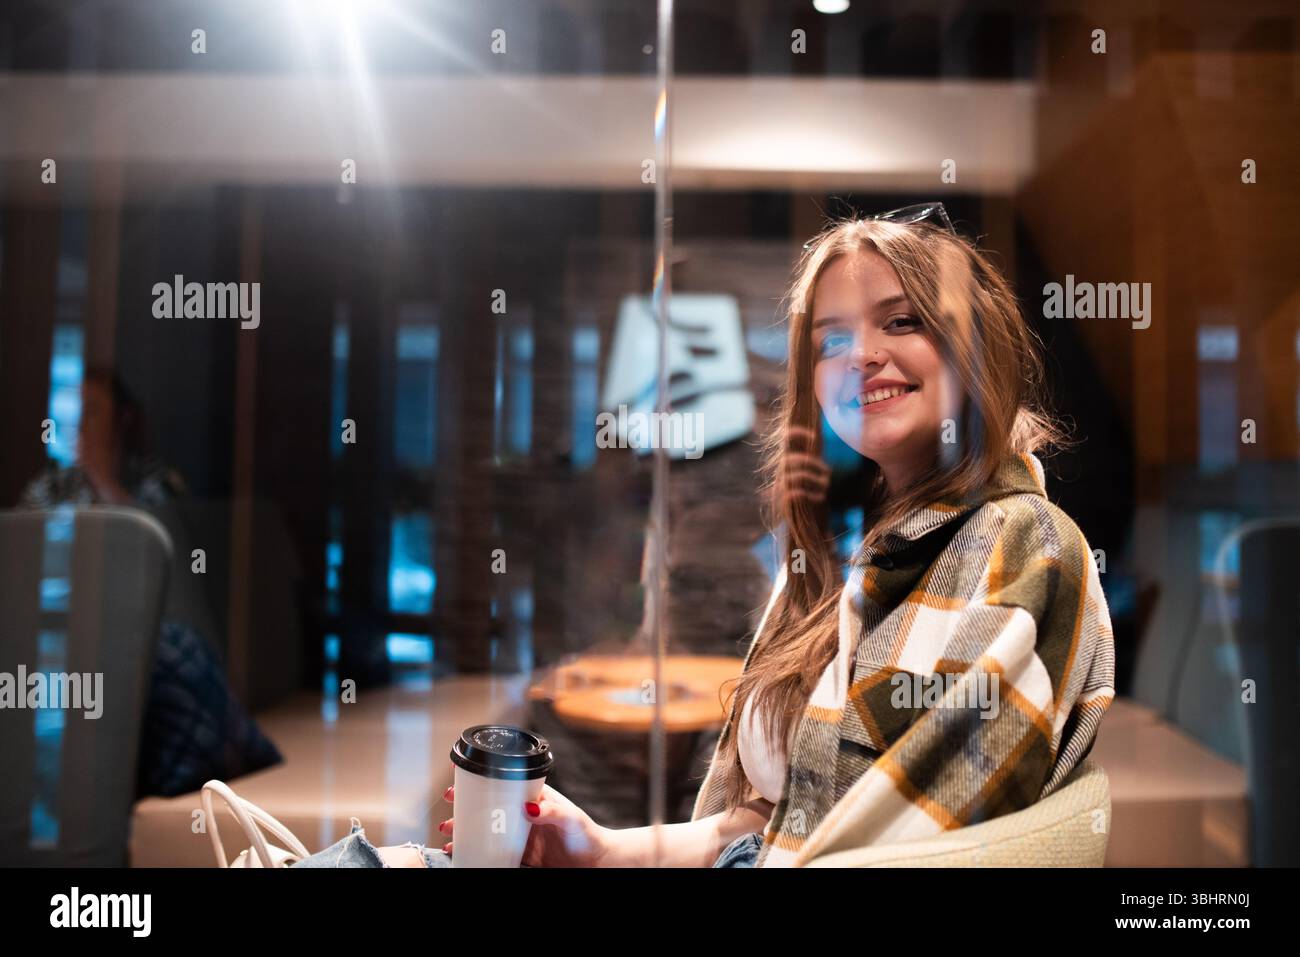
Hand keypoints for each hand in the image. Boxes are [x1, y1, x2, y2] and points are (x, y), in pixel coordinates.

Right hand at [438, 777, 611, 866]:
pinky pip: (495, 854)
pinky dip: (478, 854)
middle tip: (448, 813)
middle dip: (466, 810)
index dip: (481, 784)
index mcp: (535, 799)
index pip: (503, 786)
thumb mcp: (570, 819)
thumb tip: (529, 808)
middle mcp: (525, 817)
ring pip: (488, 832)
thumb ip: (552, 811)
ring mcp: (522, 837)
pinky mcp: (522, 857)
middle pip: (489, 809)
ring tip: (450, 837)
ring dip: (468, 833)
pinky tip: (465, 855)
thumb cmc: (588, 836)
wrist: (598, 863)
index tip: (460, 785)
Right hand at [777, 424, 829, 506]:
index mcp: (791, 460)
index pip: (786, 439)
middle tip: (828, 471)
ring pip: (795, 476)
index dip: (796, 433)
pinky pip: (793, 493)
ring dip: (816, 480)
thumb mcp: (817, 469)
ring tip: (826, 486)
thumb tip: (821, 430)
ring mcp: (782, 486)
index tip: (814, 435)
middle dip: (812, 463)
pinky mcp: (785, 501)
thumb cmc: (814, 490)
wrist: (809, 519)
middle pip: (790, 459)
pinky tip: (821, 497)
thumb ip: (816, 452)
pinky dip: (810, 495)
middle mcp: (783, 471)